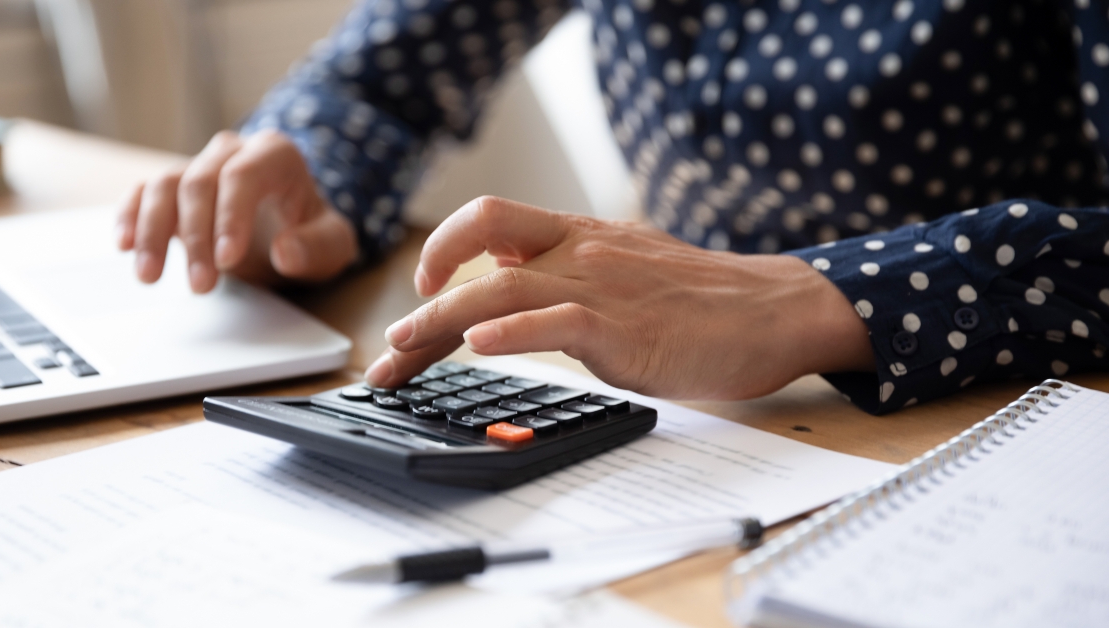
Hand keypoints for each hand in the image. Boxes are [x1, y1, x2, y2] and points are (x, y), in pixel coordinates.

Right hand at [116, 129, 357, 292]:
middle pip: (200, 183)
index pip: (244, 175)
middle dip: (197, 237)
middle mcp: (232, 152)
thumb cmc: (311, 233)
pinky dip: (130, 217)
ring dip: (152, 232)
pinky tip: (124, 246)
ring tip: (150, 277)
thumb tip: (287, 253)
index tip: (227, 260)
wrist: (292, 228)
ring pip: (163, 186)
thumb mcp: (333, 245)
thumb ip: (318, 248)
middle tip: (201, 286)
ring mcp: (199, 166)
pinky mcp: (173, 188)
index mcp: (275, 154)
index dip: (230, 216)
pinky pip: (143, 193)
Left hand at [364, 197, 873, 399]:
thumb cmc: (703, 301)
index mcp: (579, 235)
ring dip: (441, 321)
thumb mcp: (624, 272)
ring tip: (404, 350)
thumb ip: (571, 280)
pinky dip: (511, 332)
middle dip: (424, 298)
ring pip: (500, 288)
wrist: (773, 311)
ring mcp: (599, 286)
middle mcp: (580, 251)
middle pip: (479, 252)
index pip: (490, 226)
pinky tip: (481, 346)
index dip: (441, 251)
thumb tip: (517, 304)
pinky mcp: (622, 326)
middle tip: (391, 346)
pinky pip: (553, 321)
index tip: (419, 288)